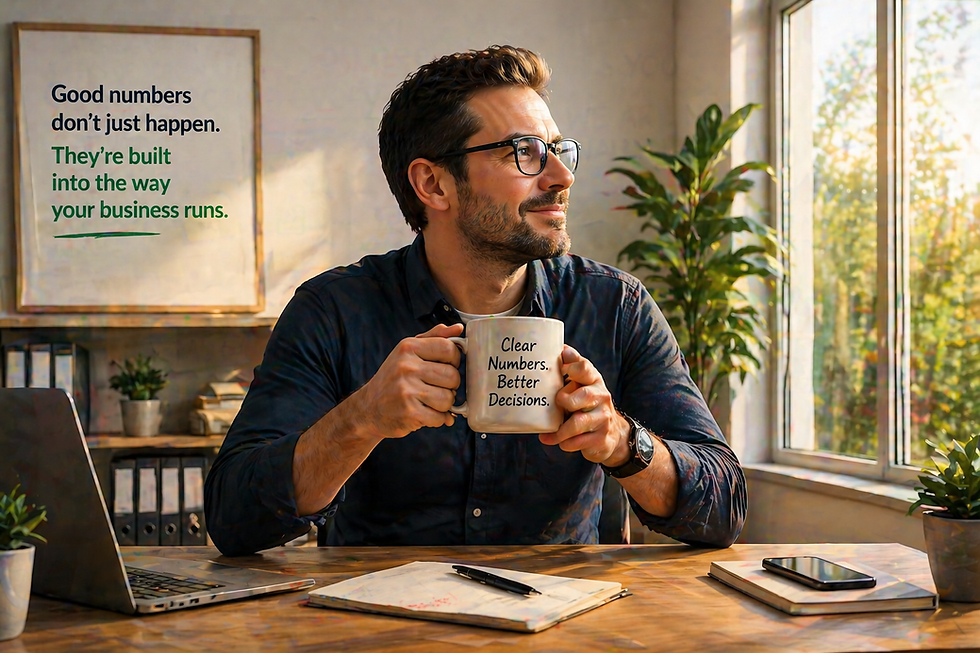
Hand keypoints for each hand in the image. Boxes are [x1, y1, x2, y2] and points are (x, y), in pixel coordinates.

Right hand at [351, 323, 463, 438]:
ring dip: (444, 404)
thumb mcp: (408, 352)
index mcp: (408, 347)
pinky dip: (438, 419)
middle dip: (451, 385)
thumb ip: (434, 338)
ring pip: (448, 398)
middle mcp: (406, 366)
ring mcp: (407, 390)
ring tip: (430, 401)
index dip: (455, 360)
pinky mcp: (409, 412)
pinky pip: (440, 417)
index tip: (447, 366)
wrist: (368, 408)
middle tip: (438, 387)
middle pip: (452, 376)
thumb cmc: (393, 378)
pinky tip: (426, 413)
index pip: (449, 349)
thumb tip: (458, 328)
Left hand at [538, 345, 630, 465]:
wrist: (613, 434)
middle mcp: (602, 397)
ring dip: (560, 430)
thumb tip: (561, 348)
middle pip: (582, 396)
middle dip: (565, 401)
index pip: (585, 368)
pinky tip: (557, 441)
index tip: (564, 365)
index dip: (573, 365)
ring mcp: (603, 419)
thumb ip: (573, 368)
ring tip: (550, 434)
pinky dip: (564, 443)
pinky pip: (578, 441)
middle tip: (558, 406)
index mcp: (594, 381)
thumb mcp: (584, 385)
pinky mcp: (602, 438)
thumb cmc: (589, 405)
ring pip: (578, 423)